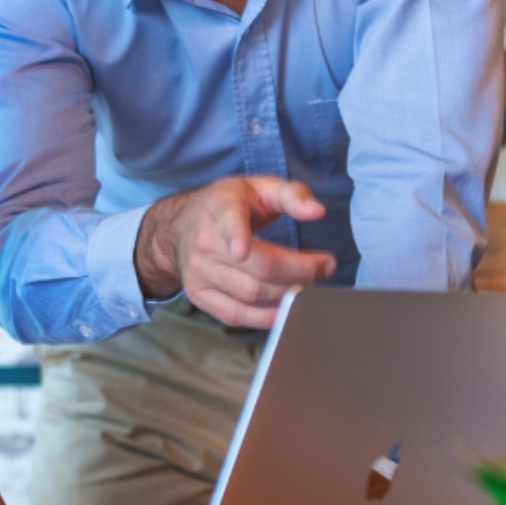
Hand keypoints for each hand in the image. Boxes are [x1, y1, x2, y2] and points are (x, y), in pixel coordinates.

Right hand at [135, 176, 336, 327]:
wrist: (180, 225)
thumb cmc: (230, 205)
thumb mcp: (259, 187)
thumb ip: (292, 195)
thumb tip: (317, 211)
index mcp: (221, 207)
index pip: (229, 221)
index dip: (236, 236)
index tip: (241, 251)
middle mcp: (205, 242)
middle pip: (259, 268)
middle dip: (300, 272)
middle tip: (325, 268)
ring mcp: (199, 272)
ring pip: (252, 294)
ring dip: (288, 295)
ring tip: (309, 286)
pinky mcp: (199, 295)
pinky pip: (237, 315)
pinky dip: (266, 317)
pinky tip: (286, 310)